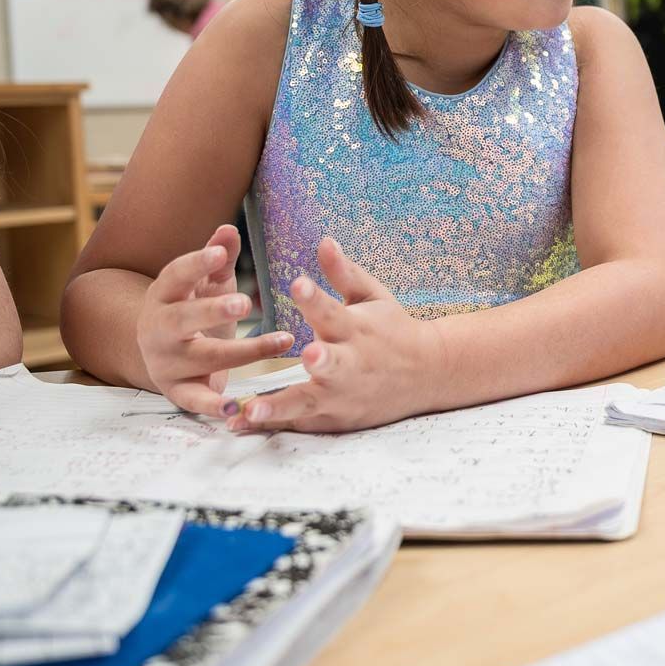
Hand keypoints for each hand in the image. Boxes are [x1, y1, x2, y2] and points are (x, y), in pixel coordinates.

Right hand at [136, 225, 293, 413]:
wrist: (159, 354)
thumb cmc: (191, 309)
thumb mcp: (204, 284)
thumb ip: (216, 259)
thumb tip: (228, 229)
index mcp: (163, 295)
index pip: (175, 275)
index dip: (196, 264)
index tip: (219, 254)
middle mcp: (157, 329)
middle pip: (182, 318)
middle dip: (212, 311)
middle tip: (245, 304)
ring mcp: (165, 362)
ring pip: (203, 356)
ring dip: (243, 350)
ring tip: (282, 340)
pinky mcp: (177, 390)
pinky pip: (195, 400)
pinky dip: (215, 405)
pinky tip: (239, 407)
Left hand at [232, 237, 443, 433]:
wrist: (426, 374)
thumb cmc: (392, 329)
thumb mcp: (373, 297)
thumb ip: (344, 274)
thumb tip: (324, 240)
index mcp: (356, 329)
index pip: (333, 311)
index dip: (314, 299)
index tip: (297, 284)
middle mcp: (350, 363)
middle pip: (333, 364)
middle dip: (322, 361)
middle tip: (308, 355)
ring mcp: (342, 395)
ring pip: (309, 401)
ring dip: (280, 406)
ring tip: (251, 410)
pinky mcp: (334, 418)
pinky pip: (298, 422)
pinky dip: (271, 423)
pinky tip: (238, 425)